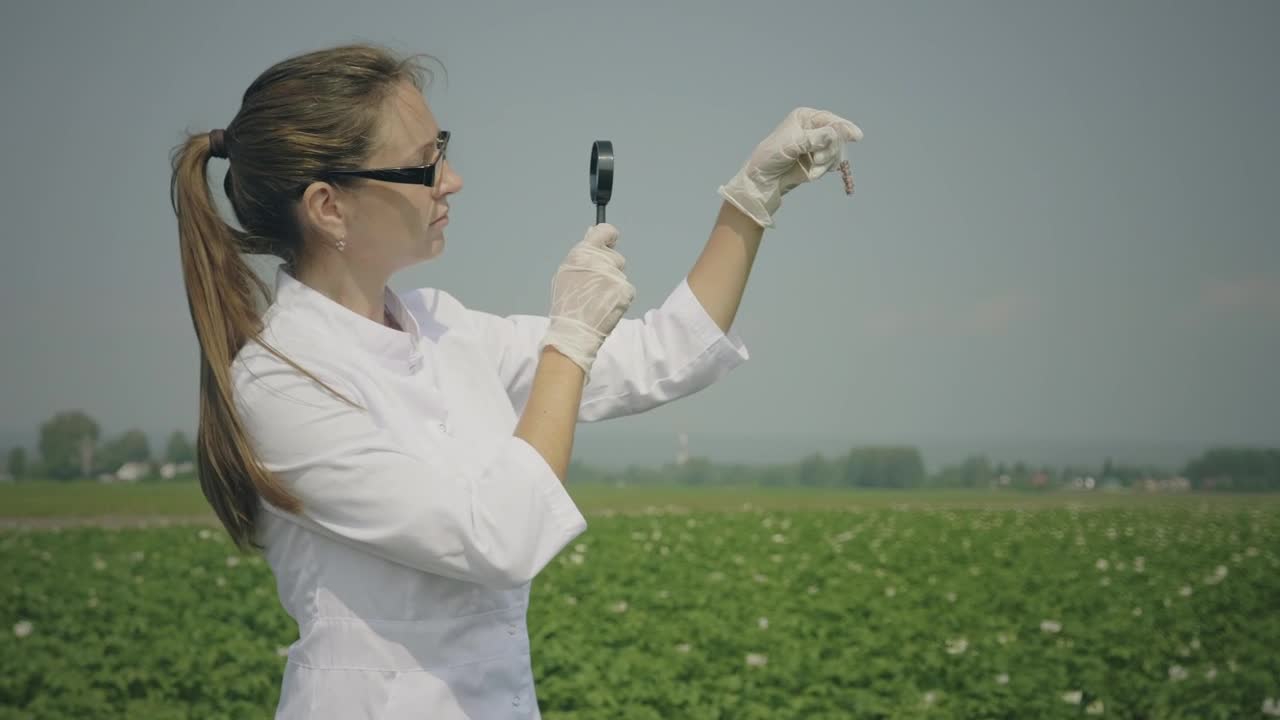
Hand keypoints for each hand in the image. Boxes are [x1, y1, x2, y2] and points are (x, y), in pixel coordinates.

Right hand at [538, 224, 635, 375]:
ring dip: (613, 285)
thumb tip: (593, 232)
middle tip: (596, 286)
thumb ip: (582, 253)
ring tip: (598, 299)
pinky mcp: (625, 290)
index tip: (610, 242)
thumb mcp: (566, 272)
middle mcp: (599, 261)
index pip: (605, 231)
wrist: (574, 330)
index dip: (609, 236)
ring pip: (620, 275)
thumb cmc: (567, 303)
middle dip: (609, 268)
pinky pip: (627, 289)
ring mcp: (614, 276)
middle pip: (615, 257)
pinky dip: (620, 297)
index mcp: (582, 253)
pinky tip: (606, 306)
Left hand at [717, 107, 862, 228]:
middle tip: (817, 159)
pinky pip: (831, 163)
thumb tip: (833, 133)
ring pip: (836, 152)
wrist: (762, 181)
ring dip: (826, 163)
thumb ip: (813, 138)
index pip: (829, 120)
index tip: (856, 136)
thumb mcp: (791, 145)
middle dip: (829, 150)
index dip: (843, 127)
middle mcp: (813, 129)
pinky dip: (823, 170)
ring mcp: (816, 145)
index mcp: (805, 118)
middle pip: (837, 137)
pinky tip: (812, 174)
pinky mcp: (817, 161)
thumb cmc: (770, 158)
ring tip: (812, 170)